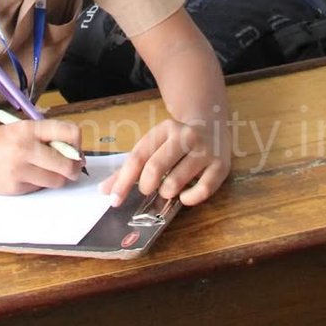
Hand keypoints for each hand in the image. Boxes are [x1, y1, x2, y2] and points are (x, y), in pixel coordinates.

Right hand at [0, 119, 82, 194]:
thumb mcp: (15, 129)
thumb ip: (41, 136)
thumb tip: (70, 149)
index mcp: (27, 128)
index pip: (69, 132)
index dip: (78, 143)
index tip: (75, 148)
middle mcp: (26, 148)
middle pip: (68, 163)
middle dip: (74, 168)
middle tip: (71, 167)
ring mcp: (20, 170)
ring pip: (56, 180)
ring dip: (58, 178)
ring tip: (46, 170)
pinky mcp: (15, 188)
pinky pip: (39, 188)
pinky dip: (39, 184)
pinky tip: (25, 176)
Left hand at [102, 117, 229, 208]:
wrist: (213, 126)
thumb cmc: (175, 143)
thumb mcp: (153, 146)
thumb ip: (129, 169)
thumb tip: (104, 191)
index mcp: (164, 129)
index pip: (138, 157)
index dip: (123, 181)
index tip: (114, 199)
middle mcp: (186, 136)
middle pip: (155, 167)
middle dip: (146, 185)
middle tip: (147, 189)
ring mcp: (205, 151)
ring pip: (176, 181)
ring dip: (166, 192)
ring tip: (167, 189)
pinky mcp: (221, 165)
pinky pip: (203, 190)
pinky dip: (189, 199)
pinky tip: (185, 195)